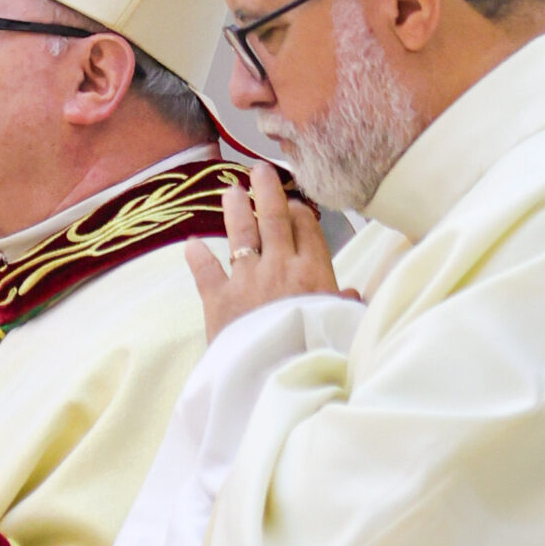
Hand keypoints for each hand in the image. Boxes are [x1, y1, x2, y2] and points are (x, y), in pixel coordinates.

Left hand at [185, 165, 338, 342]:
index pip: (306, 228)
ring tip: (230, 190)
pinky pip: (206, 272)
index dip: (300, 211)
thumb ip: (343, 305)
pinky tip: (191, 244)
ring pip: (241, 234)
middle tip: (259, 169)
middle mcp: (279, 267)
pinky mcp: (219, 299)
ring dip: (235, 210)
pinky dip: (197, 257)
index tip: (294, 203)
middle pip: (274, 219)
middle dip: (267, 190)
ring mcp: (247, 280)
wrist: (278, 376)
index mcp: (313, 272)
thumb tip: (353, 294)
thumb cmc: (315, 353)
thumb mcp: (340, 326)